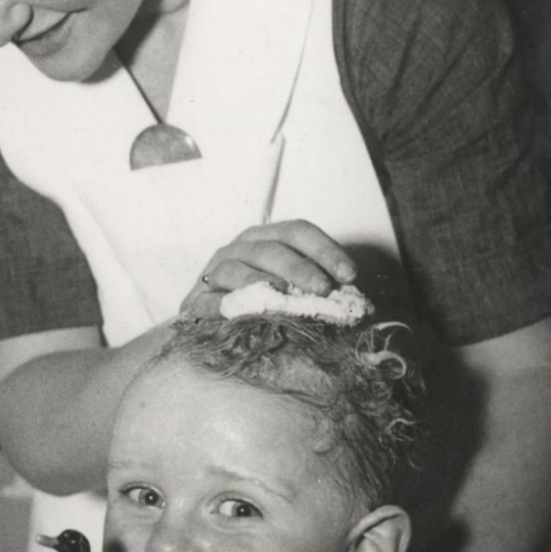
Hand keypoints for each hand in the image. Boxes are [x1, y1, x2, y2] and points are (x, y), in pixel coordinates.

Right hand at [178, 220, 356, 317]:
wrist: (210, 320)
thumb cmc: (260, 302)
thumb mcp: (290, 288)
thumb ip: (316, 289)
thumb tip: (354, 302)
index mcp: (267, 239)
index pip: (298, 231)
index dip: (326, 250)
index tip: (350, 275)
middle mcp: (241, 248)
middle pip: (270, 249)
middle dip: (300, 268)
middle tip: (323, 290)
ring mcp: (216, 271)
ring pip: (236, 269)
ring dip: (262, 284)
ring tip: (284, 300)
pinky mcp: (196, 298)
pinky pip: (208, 299)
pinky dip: (223, 306)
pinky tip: (242, 315)